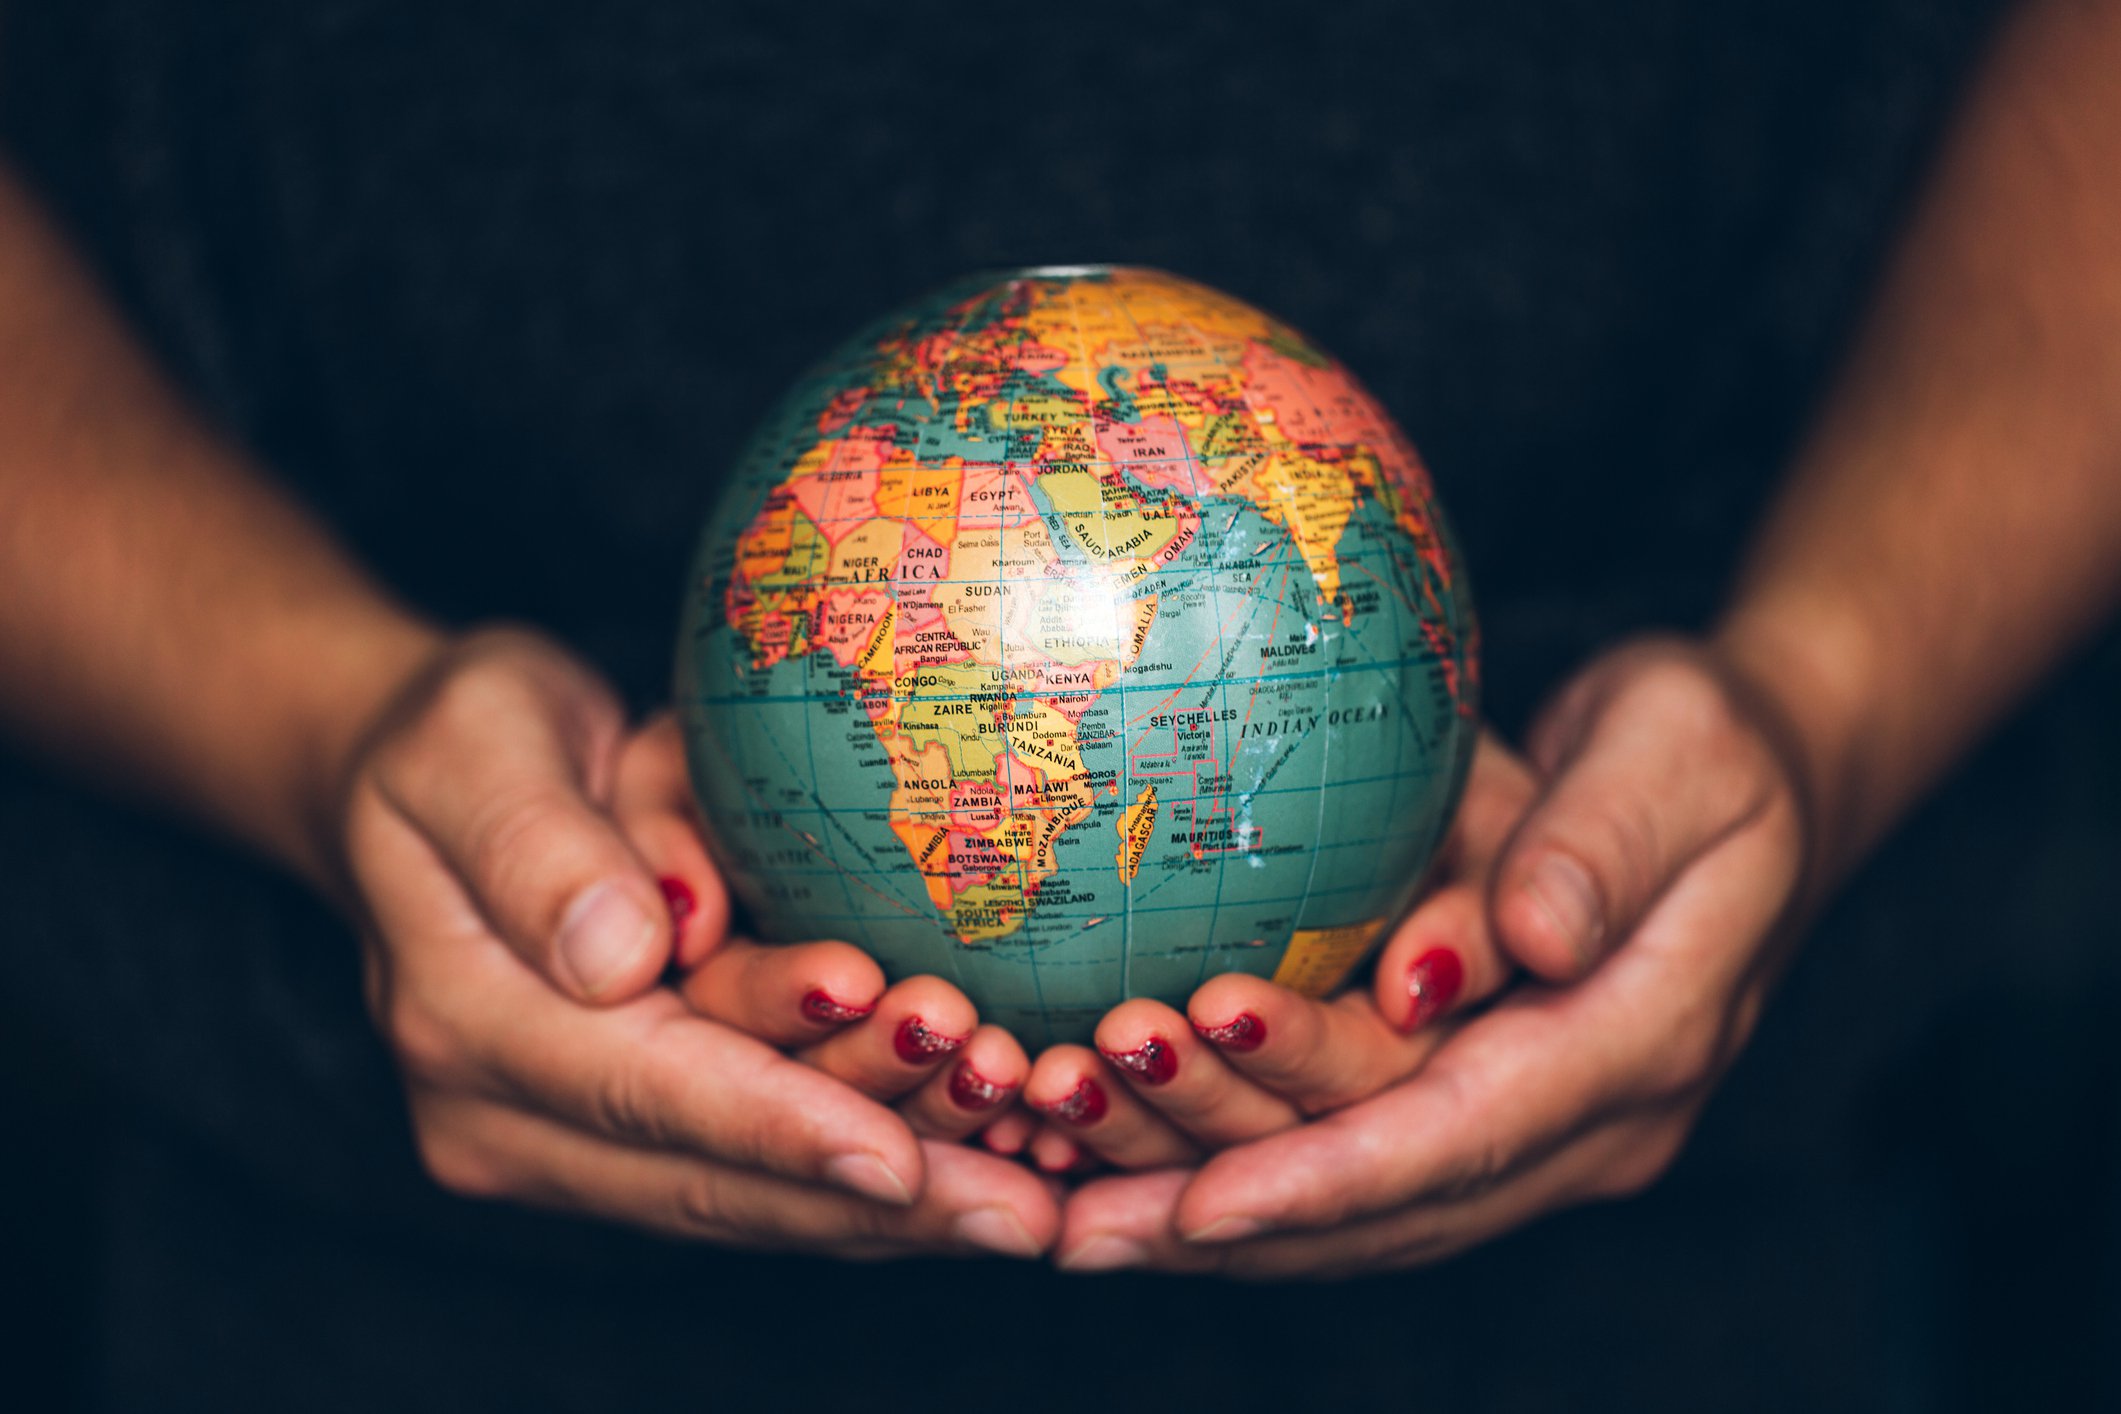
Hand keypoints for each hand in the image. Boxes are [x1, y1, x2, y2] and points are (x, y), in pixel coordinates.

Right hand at [341, 627, 1053, 1257]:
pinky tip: (980, 1177)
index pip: (647, 1088)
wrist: (425, 786)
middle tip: (1023, 1205)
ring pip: (751, 1195)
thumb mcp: (476, 740)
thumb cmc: (462, 738)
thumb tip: (627, 956)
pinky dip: (869, 1178)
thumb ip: (537, 845)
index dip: (778, 1125)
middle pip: (715, 1175)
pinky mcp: (625, 1136)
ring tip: (1026, 1186)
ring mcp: (564, 1140)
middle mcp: (506, 1114)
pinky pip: (759, 1169)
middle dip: (875, 1195)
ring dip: (892, 1200)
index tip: (899, 1158)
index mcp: (467, 1020)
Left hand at [1053, 637, 1809, 1274]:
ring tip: (1071, 1210)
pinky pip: (1354, 1158)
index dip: (1331, 1176)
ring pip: (1362, 1205)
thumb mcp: (1677, 754)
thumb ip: (1600, 844)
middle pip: (1391, 1195)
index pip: (1467, 1130)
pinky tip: (1129, 1177)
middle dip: (1232, 1210)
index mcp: (1643, 1040)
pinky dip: (1243, 1173)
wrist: (1746, 781)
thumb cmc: (1709, 746)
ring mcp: (1538, 1126)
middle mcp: (1588, 1118)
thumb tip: (1532, 940)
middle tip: (1079, 1211)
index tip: (1201, 1203)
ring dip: (1215, 1212)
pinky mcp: (1481, 1100)